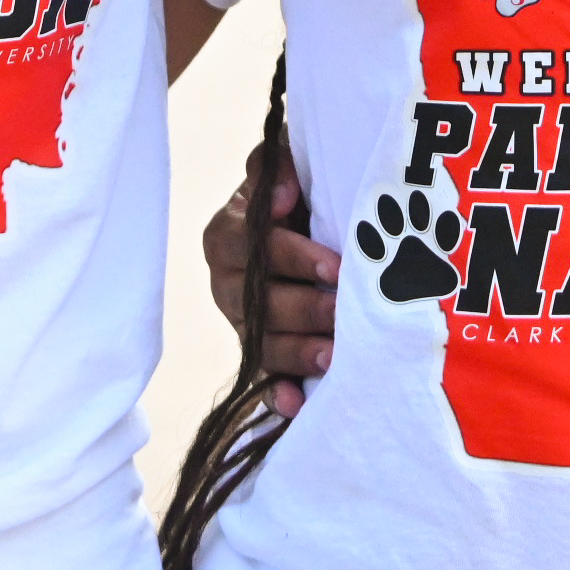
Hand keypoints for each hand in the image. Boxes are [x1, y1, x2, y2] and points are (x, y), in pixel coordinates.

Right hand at [202, 152, 337, 415]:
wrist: (305, 226)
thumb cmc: (298, 193)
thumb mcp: (283, 169)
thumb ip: (273, 165)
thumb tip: (281, 196)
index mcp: (228, 235)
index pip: (250, 247)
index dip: (291, 256)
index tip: (333, 265)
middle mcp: (227, 282)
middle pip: (255, 302)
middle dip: (303, 309)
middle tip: (342, 313)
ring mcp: (241, 322)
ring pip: (260, 343)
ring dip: (296, 353)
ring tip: (334, 357)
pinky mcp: (258, 353)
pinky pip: (262, 379)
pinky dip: (278, 393)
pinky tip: (298, 404)